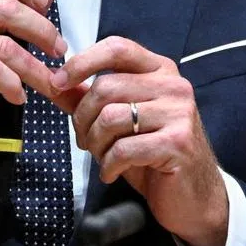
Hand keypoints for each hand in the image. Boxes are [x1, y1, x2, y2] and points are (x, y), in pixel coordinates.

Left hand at [54, 36, 228, 245]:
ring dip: (95, 144)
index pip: (116, 47)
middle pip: (105, 87)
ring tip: (101, 157)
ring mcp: (179, 113)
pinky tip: (112, 173)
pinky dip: (108, 165)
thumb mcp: (118, 121)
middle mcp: (173, 85)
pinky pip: (123, 148)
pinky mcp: (178, 143)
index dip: (82, 61)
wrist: (193, 197)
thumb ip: (87, 98)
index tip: (57, 82)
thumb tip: (52, 82)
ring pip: (110, 118)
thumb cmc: (153, 155)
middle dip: (82, 118)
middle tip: (84, 141)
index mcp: (159, 69)